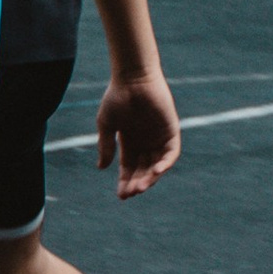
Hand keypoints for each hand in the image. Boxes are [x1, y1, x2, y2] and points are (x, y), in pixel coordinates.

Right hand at [97, 70, 180, 198]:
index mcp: (129, 142)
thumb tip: (101, 168)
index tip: (121, 195)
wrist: (133, 78)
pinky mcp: (171, 131)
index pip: (129, 168)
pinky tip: (155, 171)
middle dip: (137, 183)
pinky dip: (164, 164)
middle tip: (130, 193)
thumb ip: (106, 146)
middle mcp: (145, 142)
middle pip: (143, 170)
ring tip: (140, 187)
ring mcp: (159, 138)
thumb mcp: (107, 124)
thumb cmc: (117, 97)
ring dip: (150, 178)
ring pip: (156, 165)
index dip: (125, 182)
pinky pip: (171, 153)